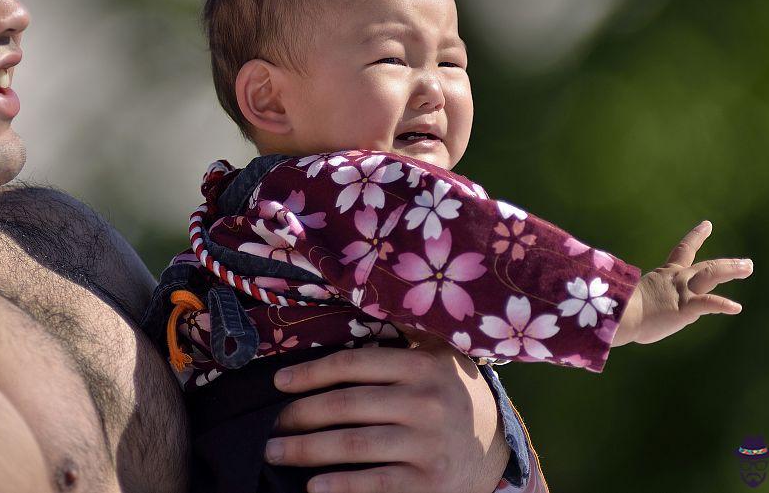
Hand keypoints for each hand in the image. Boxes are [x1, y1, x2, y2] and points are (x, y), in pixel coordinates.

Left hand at [265, 342, 509, 492]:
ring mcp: (427, 445)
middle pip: (344, 405)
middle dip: (298, 415)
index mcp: (421, 366)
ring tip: (275, 452)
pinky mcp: (429, 484)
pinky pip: (375, 485)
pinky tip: (313, 485)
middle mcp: (425, 402)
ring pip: (352, 445)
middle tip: (270, 424)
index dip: (309, 373)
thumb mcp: (440, 355)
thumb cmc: (454, 395)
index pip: (352, 364)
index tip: (279, 383)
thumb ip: (405, 330)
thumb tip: (357, 294)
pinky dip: (340, 486)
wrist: (498, 450)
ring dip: (305, 450)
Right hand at [613, 220, 752, 346]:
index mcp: (665, 275)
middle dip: (729, 264)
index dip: (696, 237)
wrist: (619, 314)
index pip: (683, 250)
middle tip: (747, 263)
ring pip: (712, 274)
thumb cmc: (620, 309)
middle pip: (707, 266)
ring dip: (731, 270)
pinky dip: (722, 304)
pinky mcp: (685, 308)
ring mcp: (682, 292)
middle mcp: (677, 280)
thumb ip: (638, 297)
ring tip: (747, 267)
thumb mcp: (632, 298)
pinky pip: (708, 304)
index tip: (707, 225)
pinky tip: (736, 307)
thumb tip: (627, 302)